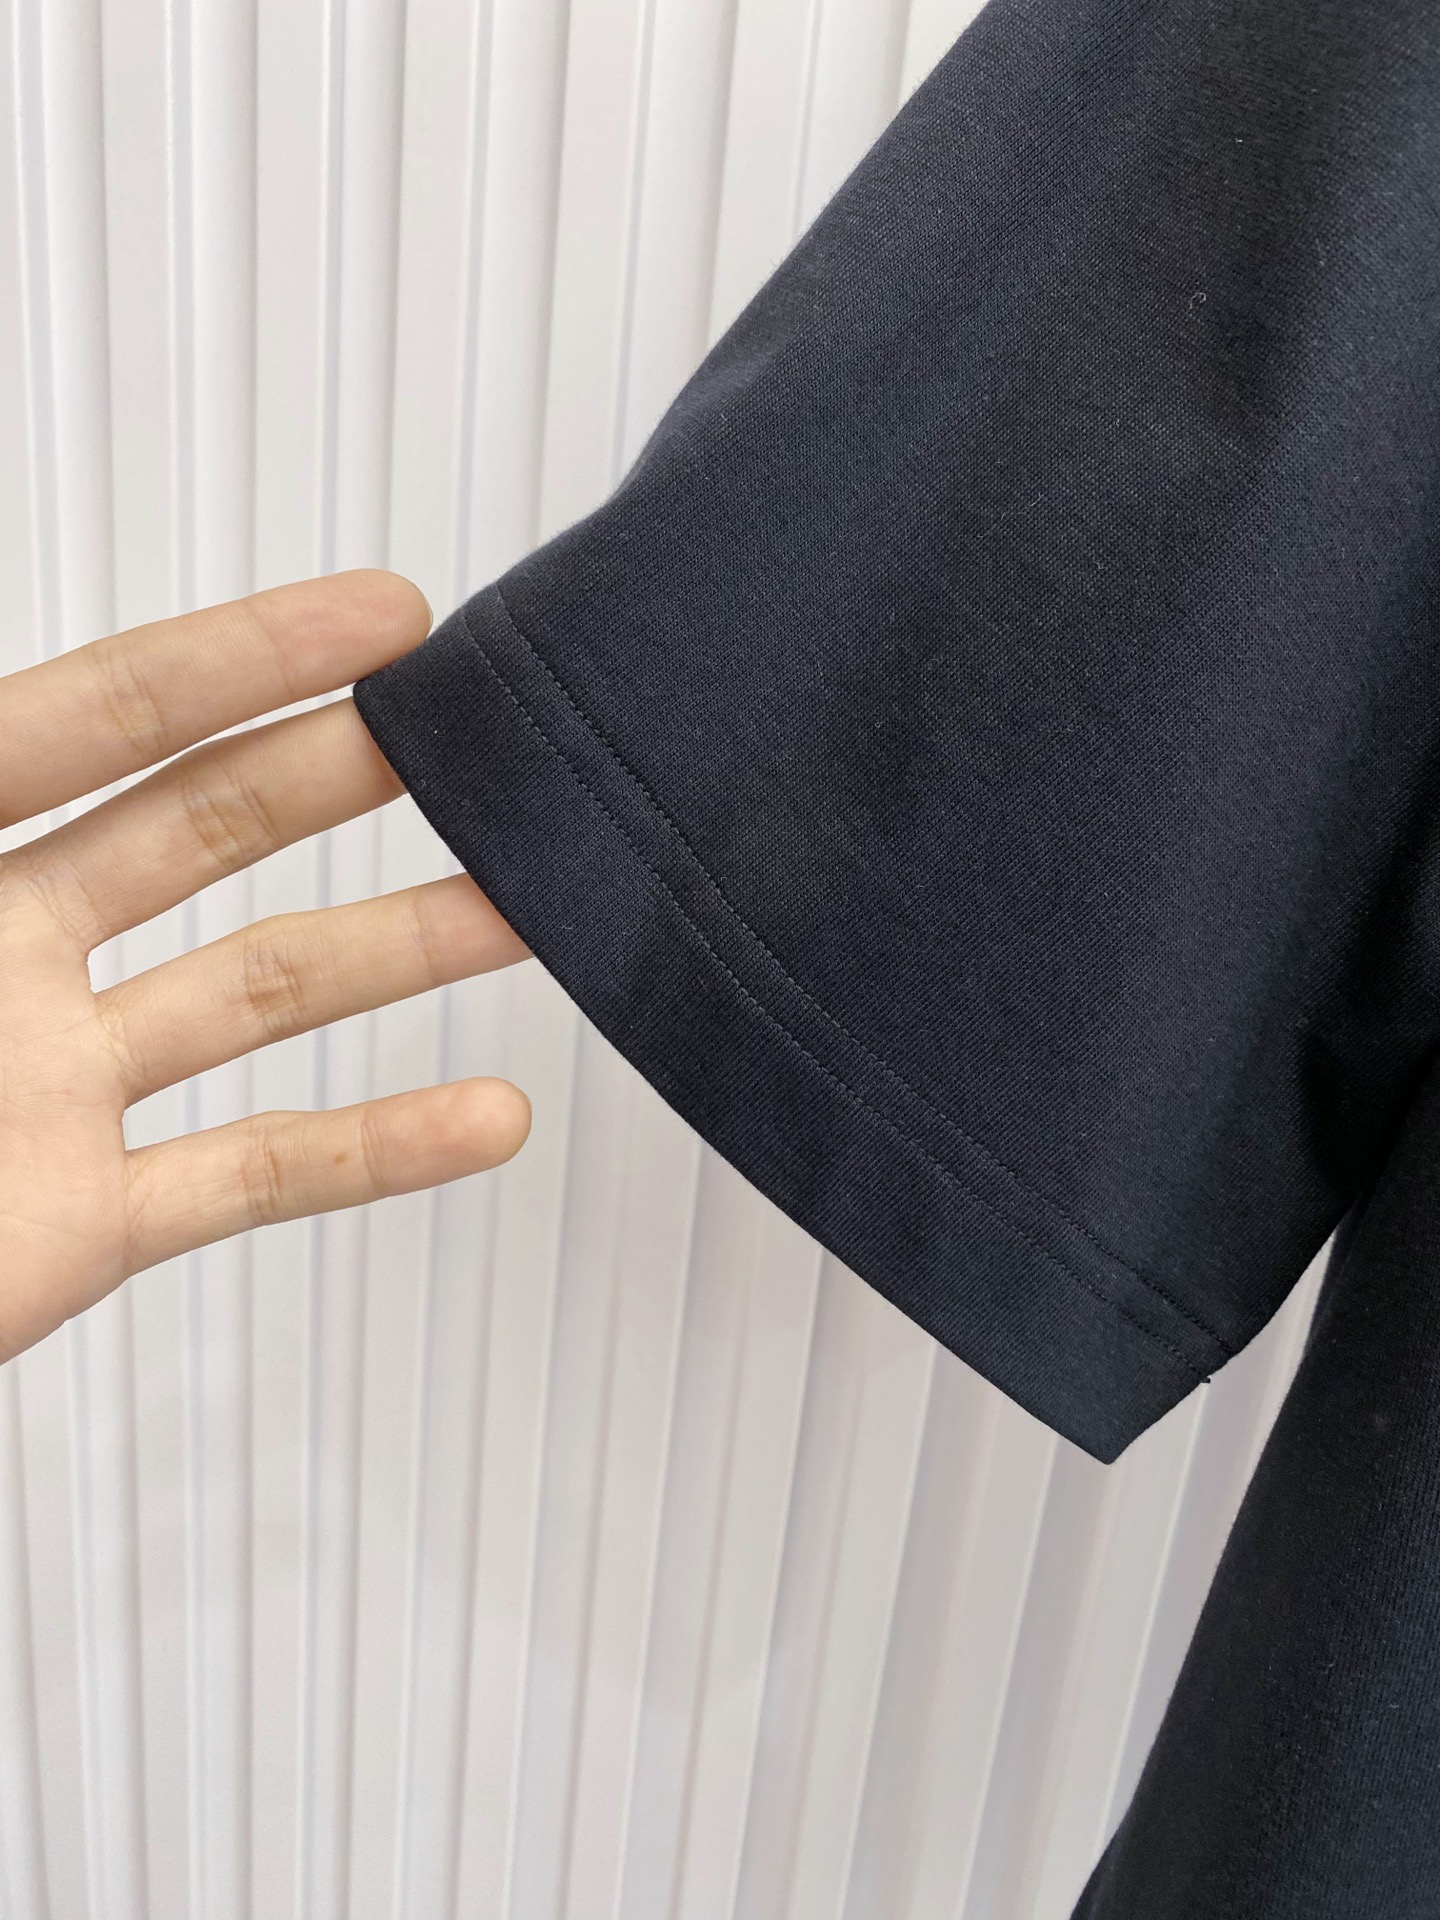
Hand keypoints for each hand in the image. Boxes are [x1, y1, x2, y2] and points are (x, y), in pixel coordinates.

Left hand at [0, 571, 530, 1364]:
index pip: (89, 721)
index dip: (239, 658)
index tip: (380, 617)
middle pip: (196, 830)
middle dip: (339, 773)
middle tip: (469, 737)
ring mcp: (47, 1083)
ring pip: (254, 993)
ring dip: (396, 950)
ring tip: (519, 910)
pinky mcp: (81, 1217)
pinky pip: (253, 1171)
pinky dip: (378, 1148)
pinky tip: (480, 1115)